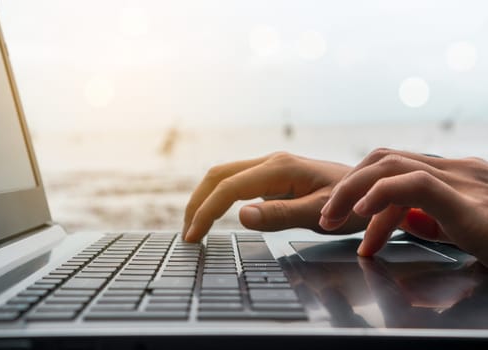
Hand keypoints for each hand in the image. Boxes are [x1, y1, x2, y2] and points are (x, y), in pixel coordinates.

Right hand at [183, 152, 367, 241]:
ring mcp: (270, 167)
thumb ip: (280, 214)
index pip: (229, 187)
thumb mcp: (320, 213)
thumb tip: (241, 215)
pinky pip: (236, 182)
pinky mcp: (271, 176)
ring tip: (194, 225)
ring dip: (204, 198)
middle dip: (197, 202)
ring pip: (224, 176)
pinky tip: (215, 214)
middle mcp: (270, 162)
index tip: (194, 236)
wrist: (369, 188)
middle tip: (187, 233)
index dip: (207, 211)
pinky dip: (218, 197)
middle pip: (218, 175)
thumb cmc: (351, 203)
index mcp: (279, 168)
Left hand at [319, 148, 487, 266]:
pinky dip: (382, 194)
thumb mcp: (465, 230)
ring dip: (352, 191)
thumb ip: (434, 220)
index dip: (360, 185)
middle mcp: (458, 171)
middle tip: (327, 217)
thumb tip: (406, 220)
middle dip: (347, 186)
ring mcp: (464, 183)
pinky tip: (363, 211)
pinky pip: (417, 186)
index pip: (394, 166)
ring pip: (391, 166)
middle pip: (384, 160)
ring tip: (332, 218)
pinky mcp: (469, 206)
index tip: (341, 213)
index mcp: (455, 176)